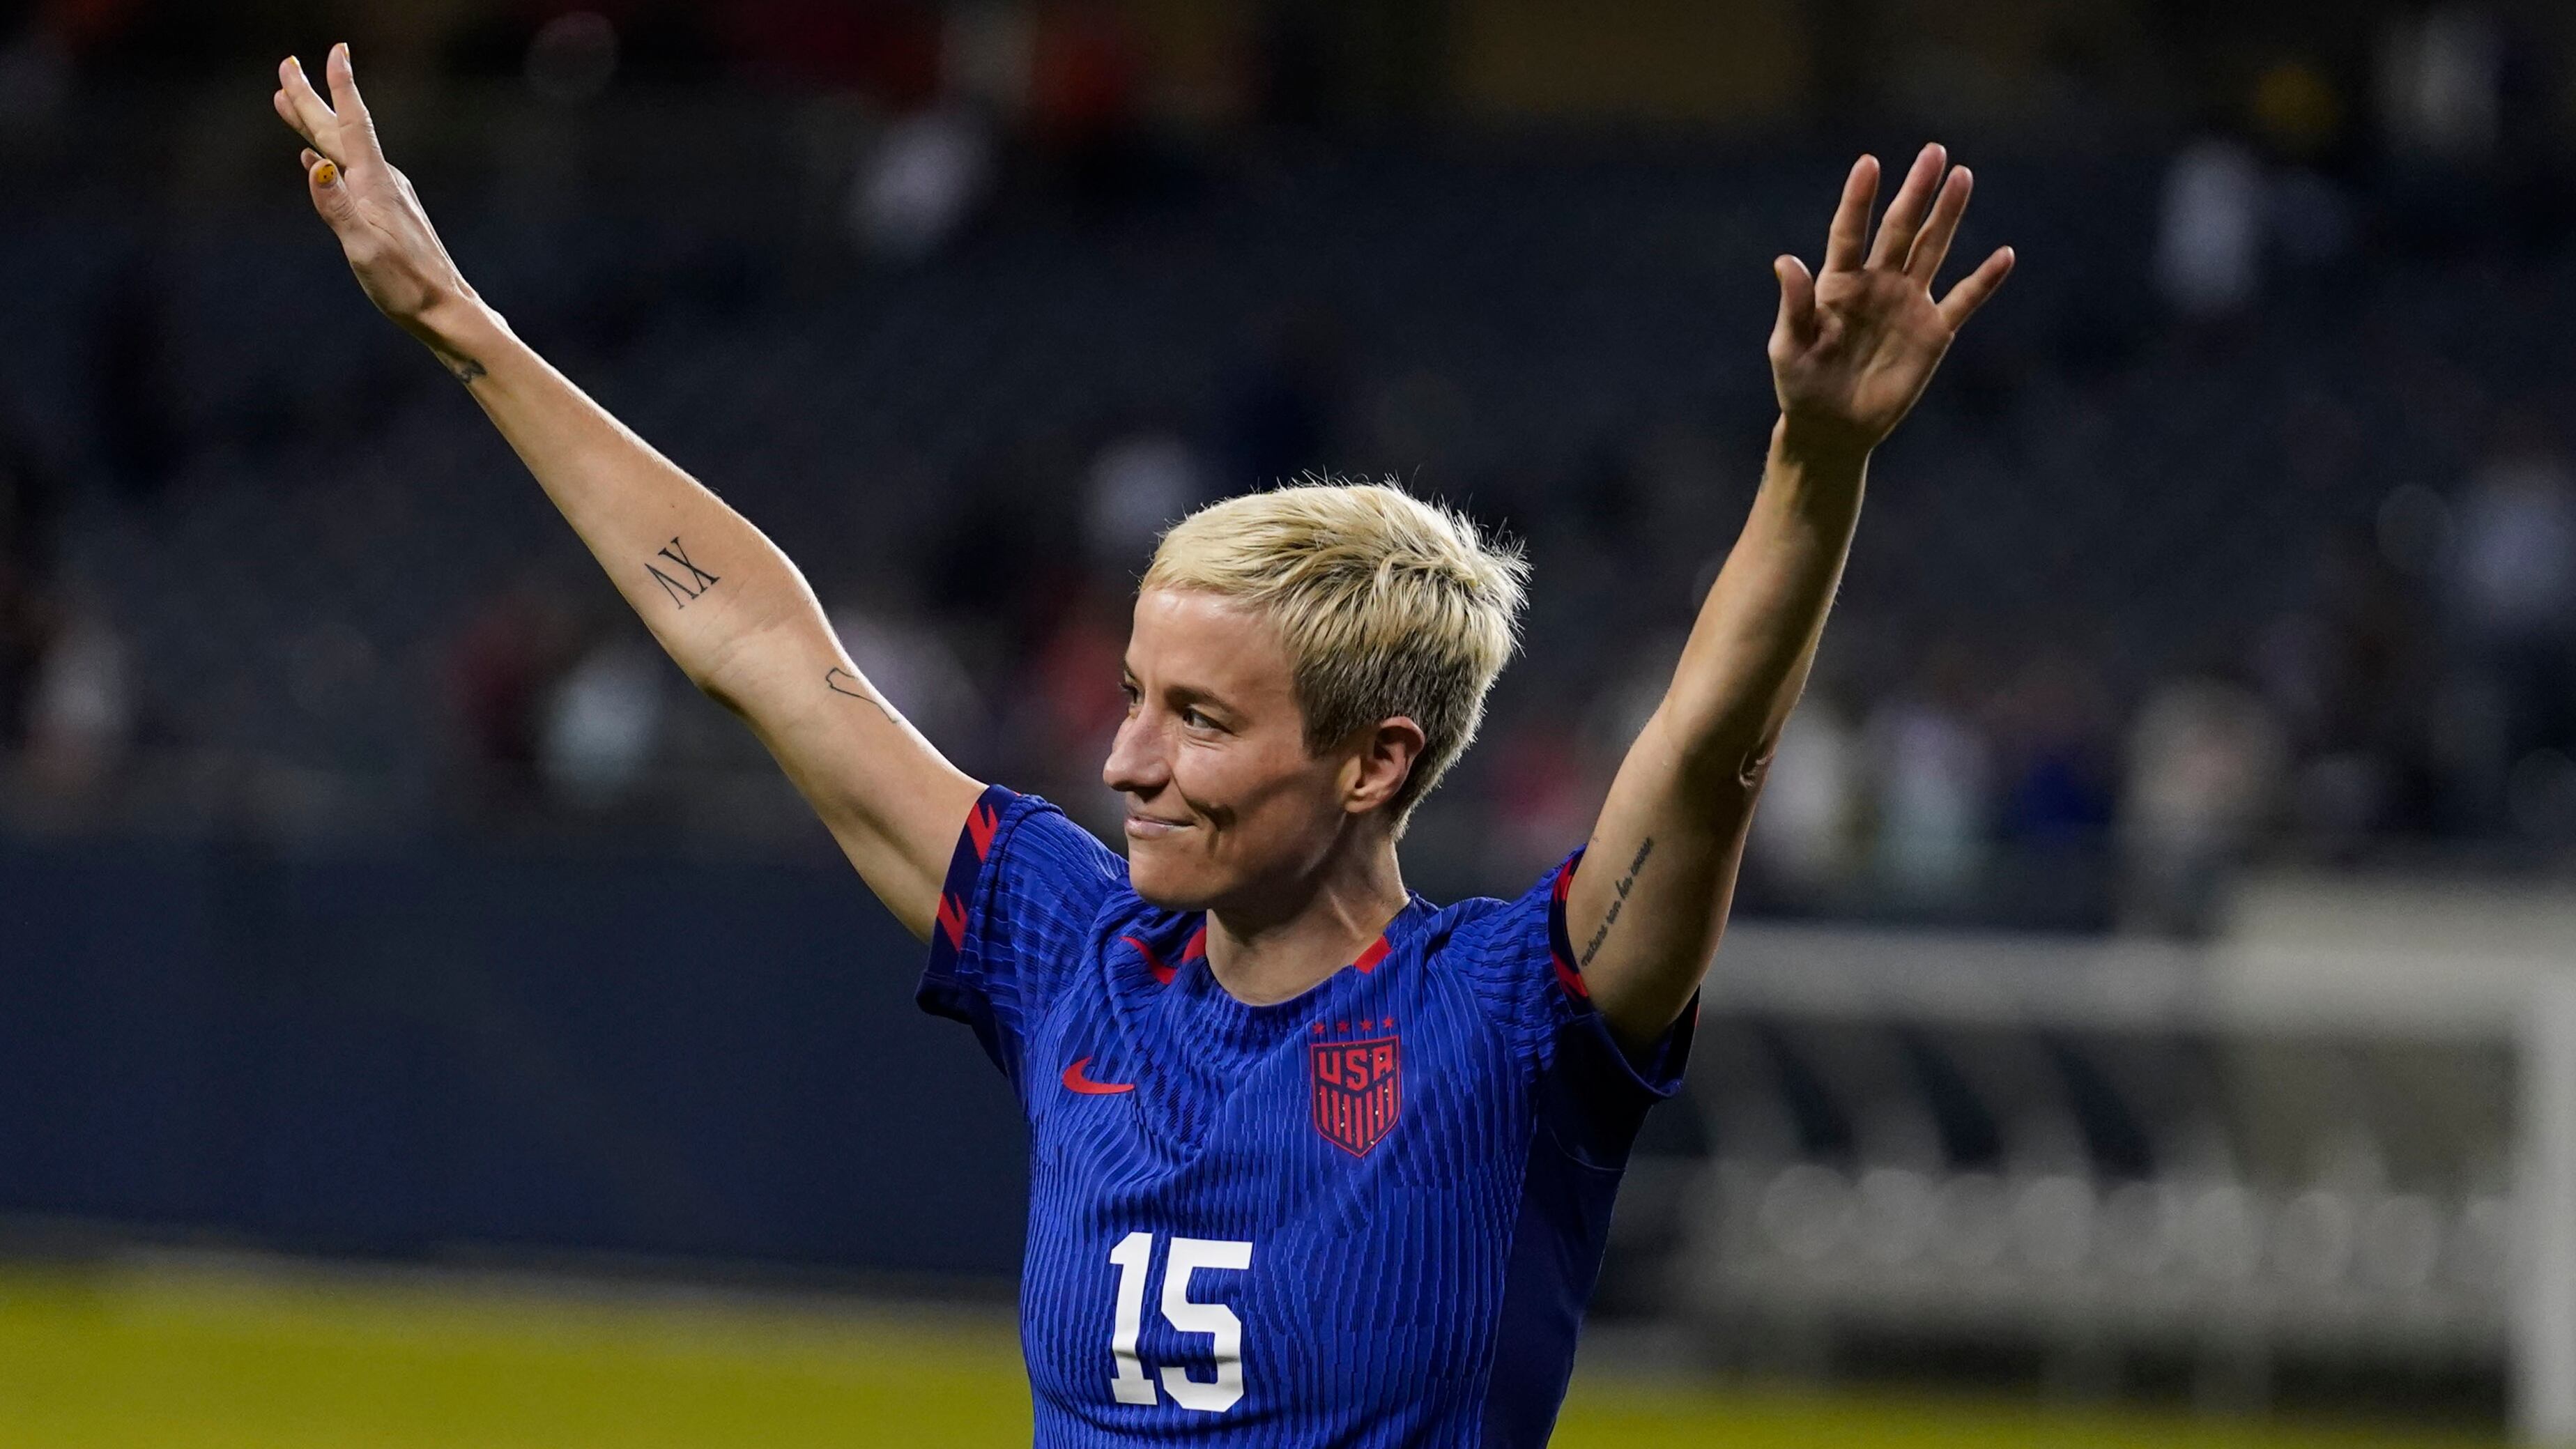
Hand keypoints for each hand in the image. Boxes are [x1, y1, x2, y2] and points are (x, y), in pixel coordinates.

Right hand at [272, 45, 482, 376]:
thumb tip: (315, 164)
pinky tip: (314, 163)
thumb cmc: (406, 285)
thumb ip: (336, 206)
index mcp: (375, 184)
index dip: (339, 86)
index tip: (336, 50)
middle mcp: (382, 182)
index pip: (353, 123)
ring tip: (288, 103)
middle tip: (285, 66)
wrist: (445, 310)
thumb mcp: (363, 248)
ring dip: (314, 126)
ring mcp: (385, 197)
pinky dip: (327, 161)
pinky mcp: (386, 214)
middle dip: (310, 99)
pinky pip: (349, 175)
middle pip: (339, 131)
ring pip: (341, 150)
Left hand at [1768, 144, 2012, 462]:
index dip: (1859, 198)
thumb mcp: (1788, 346)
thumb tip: (1786, 261)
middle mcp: (1876, 284)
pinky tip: (2004, 256)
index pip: (1850, 231)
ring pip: (1932, 250)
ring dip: (1948, 215)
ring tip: (1963, 176)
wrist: (1832, 427)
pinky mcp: (1932, 333)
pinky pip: (1963, 301)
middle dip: (1916, 191)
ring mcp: (1907, 304)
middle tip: (1934, 152)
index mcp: (1838, 283)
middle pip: (1900, 228)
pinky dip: (1984, 281)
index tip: (1869, 163)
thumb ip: (1794, 304)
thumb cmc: (1800, 386)